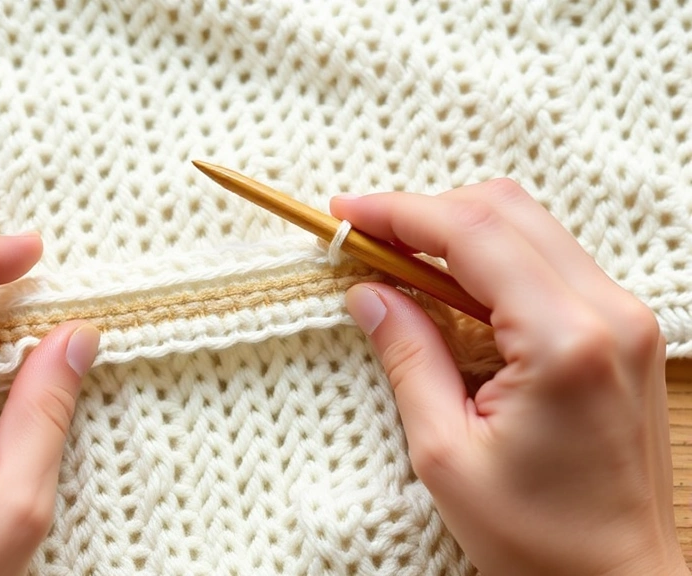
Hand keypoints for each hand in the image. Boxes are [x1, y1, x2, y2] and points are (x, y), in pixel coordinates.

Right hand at [331, 179, 688, 575]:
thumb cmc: (537, 537)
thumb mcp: (445, 452)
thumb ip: (408, 355)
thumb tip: (367, 292)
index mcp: (565, 343)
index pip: (474, 234)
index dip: (400, 212)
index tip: (345, 215)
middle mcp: (609, 315)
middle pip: (507, 210)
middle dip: (425, 212)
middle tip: (364, 236)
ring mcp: (627, 319)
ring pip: (531, 226)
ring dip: (458, 231)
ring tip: (397, 261)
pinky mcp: (625, 331)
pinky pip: (551, 260)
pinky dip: (492, 258)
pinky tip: (449, 287)